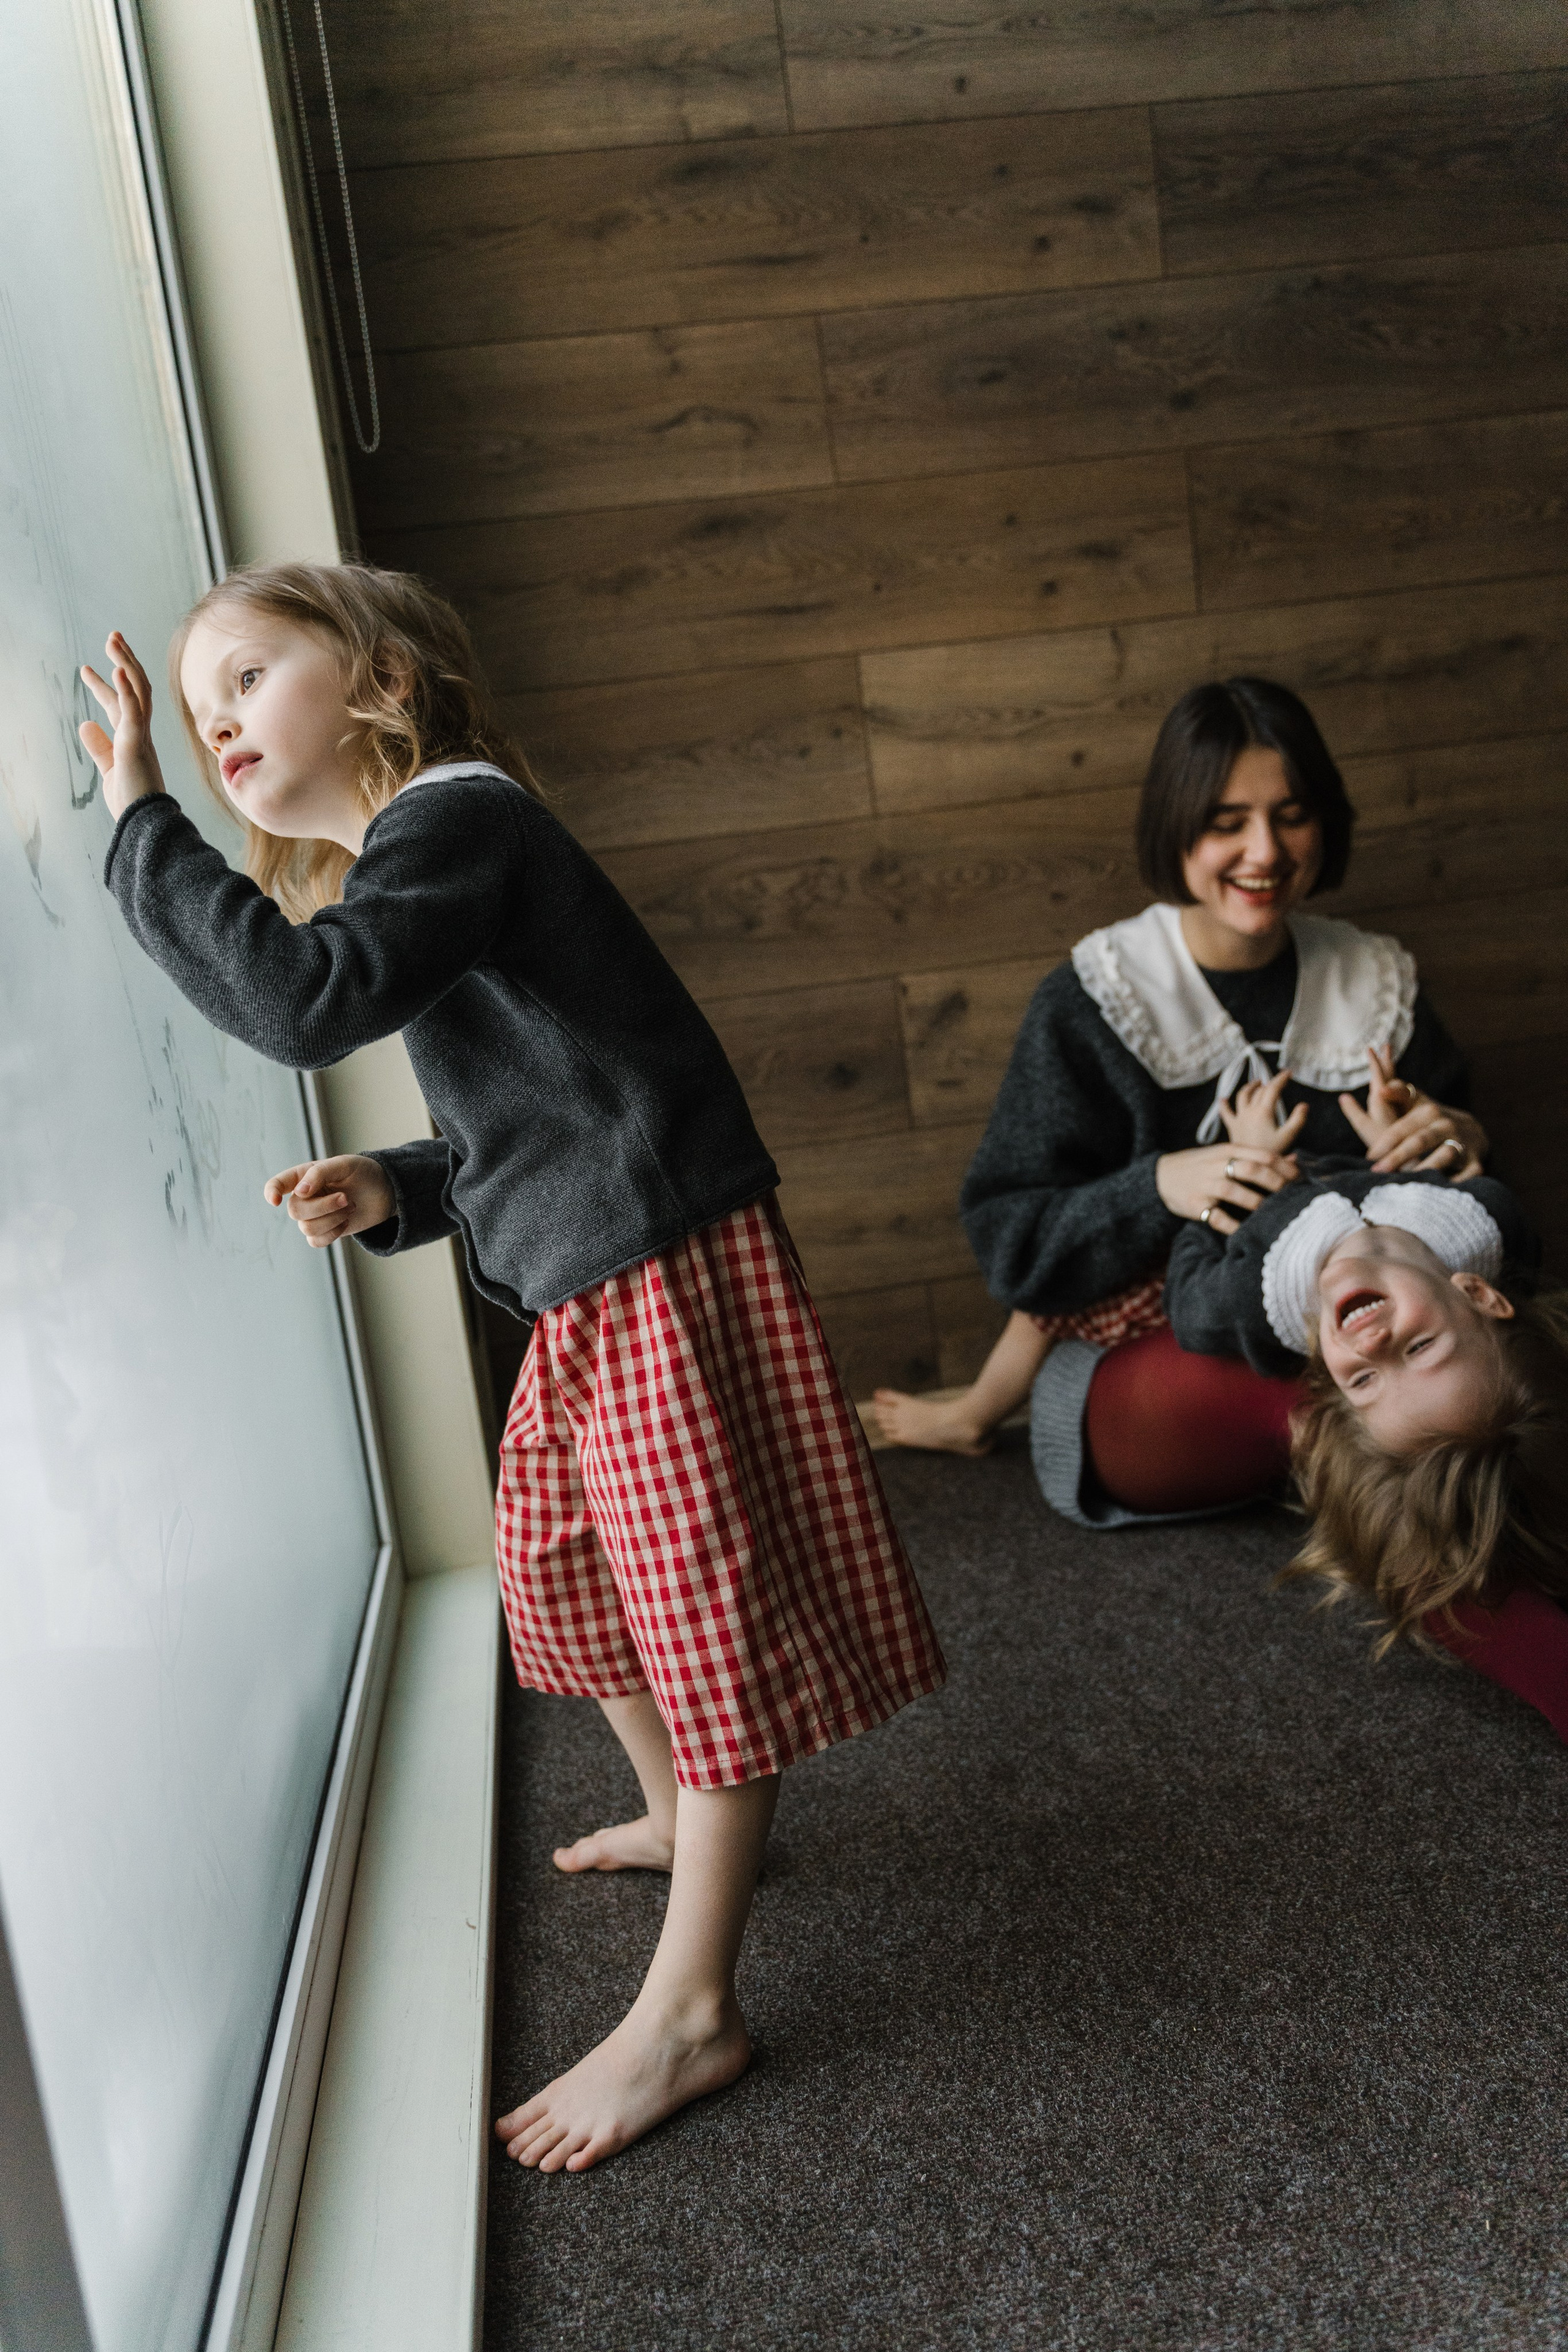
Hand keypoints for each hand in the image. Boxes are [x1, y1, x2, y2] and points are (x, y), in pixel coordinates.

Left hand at [79, 632, 167, 817]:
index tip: (88, 668)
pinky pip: (134, 711)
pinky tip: (117, 668)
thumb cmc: (133, 804)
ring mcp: (141, 736)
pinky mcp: (136, 743)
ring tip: (113, 640)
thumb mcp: (110, 771)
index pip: (120, 704)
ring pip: (138, 692)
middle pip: (136, 689)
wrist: (146, 824)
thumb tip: (85, 723)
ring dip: (125, 663)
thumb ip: (99, 747)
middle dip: (124, 661)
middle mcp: (141, 733)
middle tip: (112, 637)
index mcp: (134, 740)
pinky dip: (127, 688)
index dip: (105, 685)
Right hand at [264, 1155, 394, 1246]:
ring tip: (350, 1206)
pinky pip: (315, 1241)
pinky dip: (332, 1233)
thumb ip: (320, 1173)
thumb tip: (299, 1192)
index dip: (271, 1192)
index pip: (277, 1184)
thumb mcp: (344, 1164)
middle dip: (322, 1206)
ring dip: (332, 1219)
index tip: (276, 1200)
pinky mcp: (324, 1231)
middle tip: (346, 1198)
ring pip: (306, 1227)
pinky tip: (346, 1221)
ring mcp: (313, 1215)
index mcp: (304, 1175)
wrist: (385, 1191)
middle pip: (295, 1210)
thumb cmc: (364, 1173)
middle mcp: (304, 1196)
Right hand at [1155, 1141, 1300, 1237]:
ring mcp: (1205, 1185)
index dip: (1285, 1169)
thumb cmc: (1202, 1166)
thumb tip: (1295, 1161)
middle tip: (1291, 1198)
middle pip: (1252, 1170)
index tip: (1300, 1181)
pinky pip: (1216, 1217)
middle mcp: (1217, 1165)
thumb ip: (1258, 1158)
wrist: (1161, 1176)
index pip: (1263, 1156)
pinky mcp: (1195, 1204)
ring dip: (1256, 1204)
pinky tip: (1246, 1232)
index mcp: (1228, 1151)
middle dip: (1276, 1184)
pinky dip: (1233, 1226)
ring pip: (1235, 1191)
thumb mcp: (1226, 1155)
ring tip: (1272, 1214)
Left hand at [1219, 1067, 1308, 1153]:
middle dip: (1269, 1083)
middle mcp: (1249, 1111)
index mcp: (1264, 1111)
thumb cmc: (1271, 1153)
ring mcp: (1239, 1118)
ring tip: (1257, 1082)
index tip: (1288, 1072)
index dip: (1281, 1078)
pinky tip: (1222, 1099)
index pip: (1272, 1088)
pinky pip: (1226, 1113)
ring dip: (1250, 1087)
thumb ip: (1298, 1119)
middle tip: (1278, 1081)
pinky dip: (1224, 1105)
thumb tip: (1304, 1105)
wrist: (1251, 1166)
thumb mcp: (1288, 1136)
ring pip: (1242, 1096)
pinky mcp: (1232, 1127)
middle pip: (1259, 1091)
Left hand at [1338, 1047, 1486, 1178]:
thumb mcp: (1417, 1102)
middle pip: (1420, 1141)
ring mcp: (1464, 1144)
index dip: (1385, 1142)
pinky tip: (1437, 1193)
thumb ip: (1398, 1093)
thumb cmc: (1432, 1120)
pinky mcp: (1476, 1163)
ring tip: (1406, 1184)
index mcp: (1430, 1112)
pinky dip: (1456, 1184)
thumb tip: (1381, 1089)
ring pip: (1445, 1156)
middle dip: (1398, 1157)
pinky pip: (1468, 1175)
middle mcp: (1447, 1125)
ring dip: (1426, 1169)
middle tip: (1377, 1172)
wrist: (1472, 1131)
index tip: (1369, 1157)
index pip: (1403, 1127)